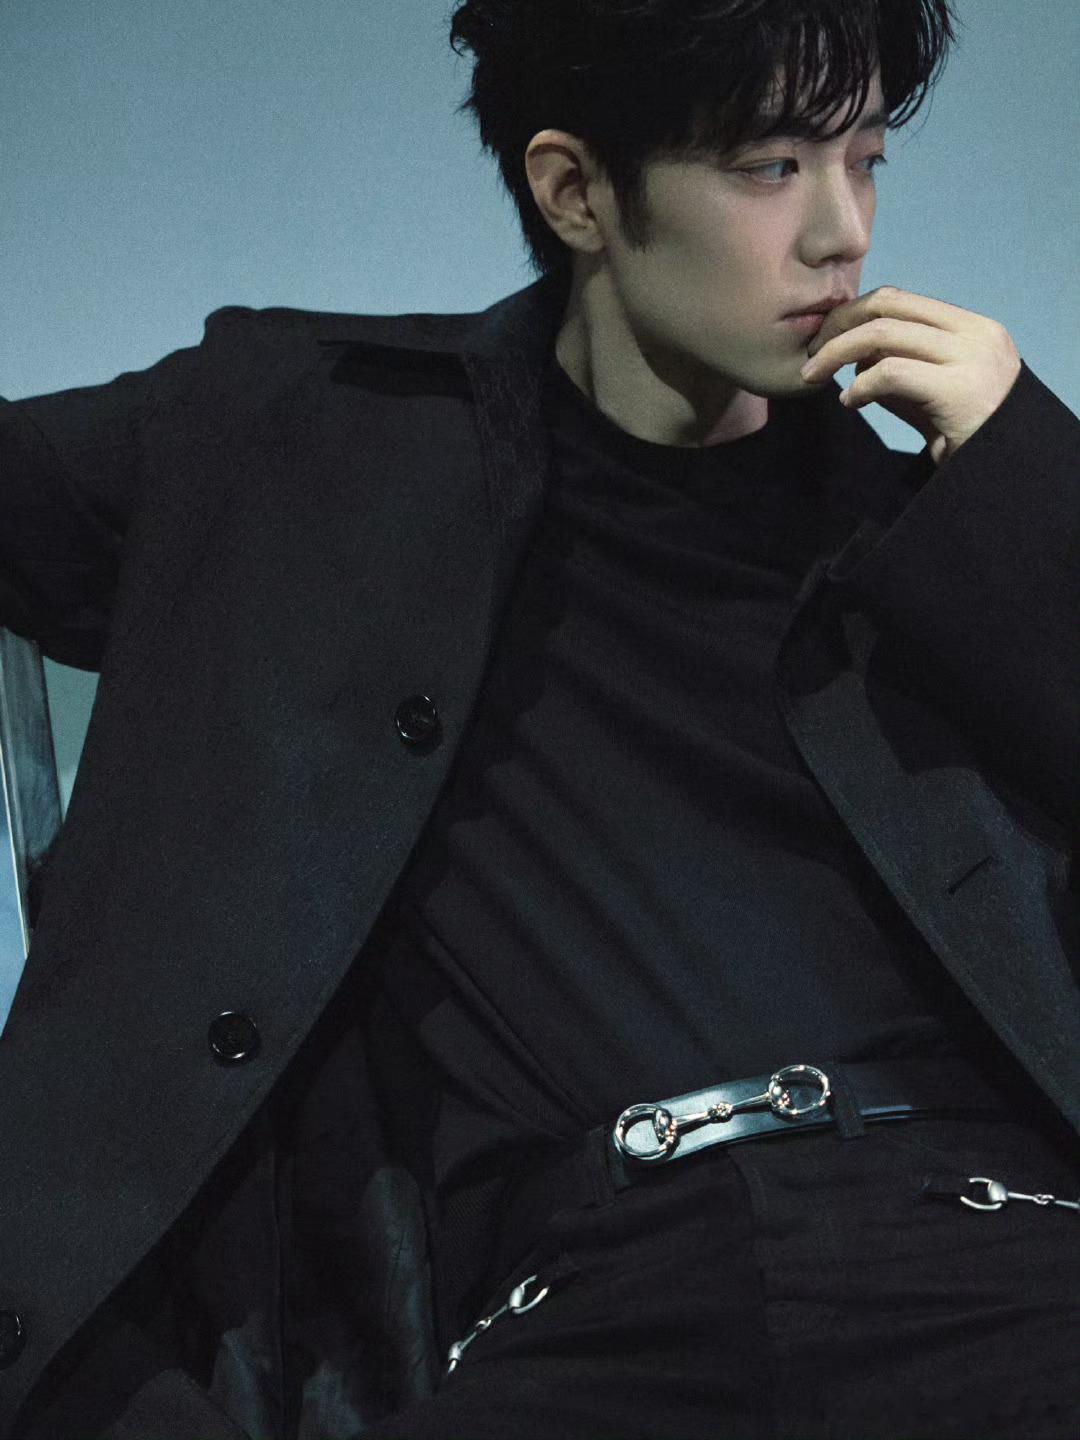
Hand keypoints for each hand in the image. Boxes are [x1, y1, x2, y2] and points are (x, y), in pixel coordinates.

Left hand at [798, 285, 1021, 466]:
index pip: (901, 300)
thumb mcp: (931, 397)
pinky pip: (891, 373)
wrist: (1007, 475)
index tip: (825, 339)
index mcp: (972, 328)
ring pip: (884, 334)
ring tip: (815, 377)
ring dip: (837, 353)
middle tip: (811, 355)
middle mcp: (975, 334)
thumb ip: (900, 371)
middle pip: (888, 305)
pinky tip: (851, 402)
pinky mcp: (959, 390)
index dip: (854, 314)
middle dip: (839, 325)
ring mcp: (971, 359)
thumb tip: (855, 359)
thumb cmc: (969, 438)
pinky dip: (860, 386)